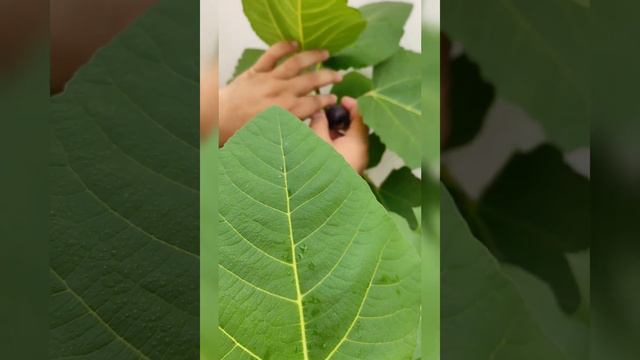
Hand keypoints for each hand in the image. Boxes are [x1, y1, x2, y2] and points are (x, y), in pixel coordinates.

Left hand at [219, 41, 341, 144]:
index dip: (327, 101)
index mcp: (288, 112)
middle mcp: (283, 93)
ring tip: (325, 53)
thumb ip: (291, 130)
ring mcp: (270, 79)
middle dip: (329, 77)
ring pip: (297, 63)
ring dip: (313, 56)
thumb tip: (306, 129)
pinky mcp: (257, 71)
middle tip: (339, 76)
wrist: (219, 119)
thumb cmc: (242, 133)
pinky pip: (272, 54)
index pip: (315, 104)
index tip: (335, 99)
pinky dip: (284, 46)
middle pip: (312, 81)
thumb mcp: (272, 138)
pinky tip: (295, 43)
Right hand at [310, 96, 368, 173]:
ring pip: (350, 140)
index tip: (340, 98)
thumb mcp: (316, 141)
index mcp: (358, 143)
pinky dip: (336, 142)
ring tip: (321, 126)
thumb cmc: (320, 168)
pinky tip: (321, 142)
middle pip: (356, 128)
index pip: (361, 117)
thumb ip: (318, 123)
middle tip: (327, 112)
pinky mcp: (349, 170)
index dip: (351, 105)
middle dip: (342, 118)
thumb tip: (318, 112)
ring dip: (337, 131)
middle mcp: (361, 152)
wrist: (320, 201)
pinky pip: (345, 150)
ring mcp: (356, 162)